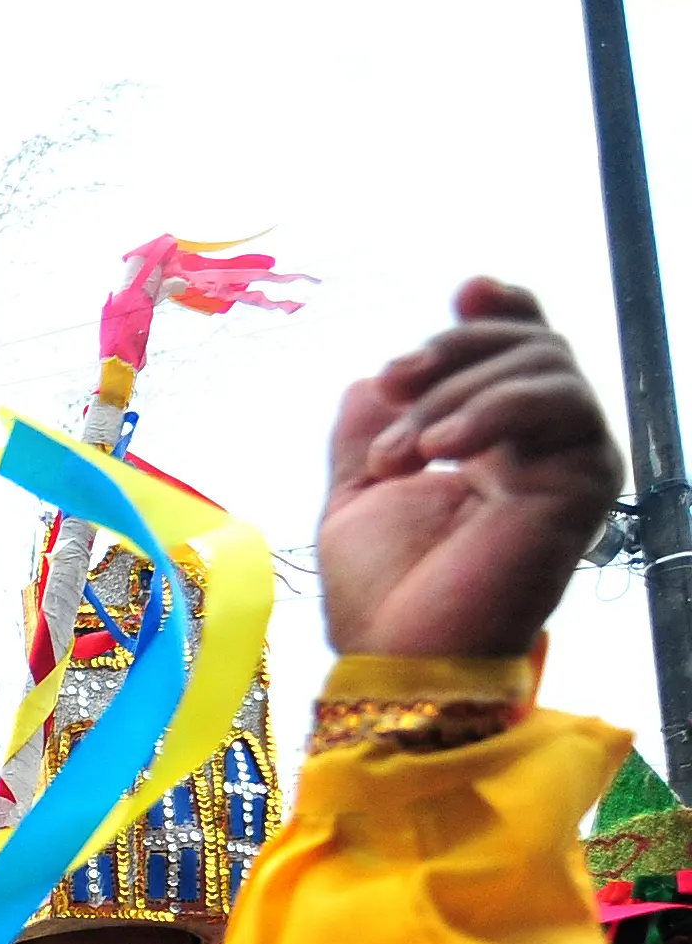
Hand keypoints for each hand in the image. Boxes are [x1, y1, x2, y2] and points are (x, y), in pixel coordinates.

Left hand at [319, 279, 624, 664]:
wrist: (401, 654)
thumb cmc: (382, 592)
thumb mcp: (359, 489)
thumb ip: (370, 427)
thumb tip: (373, 376)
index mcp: (497, 445)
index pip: (519, 352)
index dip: (499, 310)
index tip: (462, 289)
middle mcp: (544, 448)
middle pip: (528, 346)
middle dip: (452, 351)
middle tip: (392, 382)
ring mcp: (570, 463)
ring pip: (544, 367)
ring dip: (460, 391)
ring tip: (404, 451)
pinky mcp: (584, 482)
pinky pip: (556, 405)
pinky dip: (490, 410)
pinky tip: (438, 449)